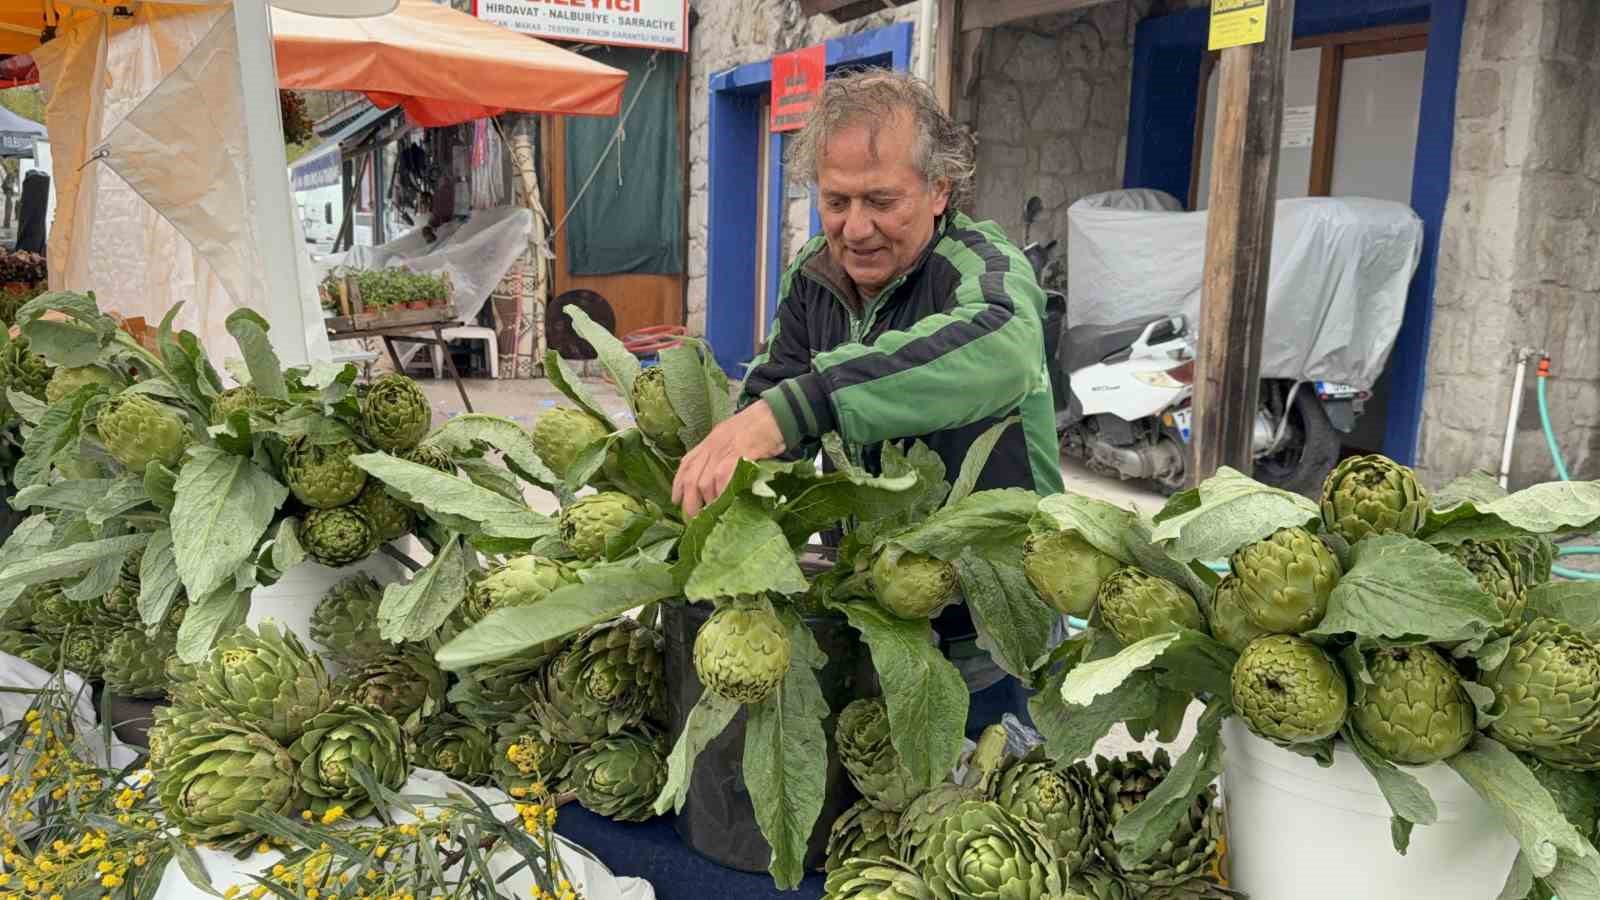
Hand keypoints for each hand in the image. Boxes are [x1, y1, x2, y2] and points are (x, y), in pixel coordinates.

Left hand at [672, 400, 786, 518]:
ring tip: (711, 515)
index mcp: (710, 440)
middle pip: (692, 478)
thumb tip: (718, 477)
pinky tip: (723, 504)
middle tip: (693, 518)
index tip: (675, 499)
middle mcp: (712, 446)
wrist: (775, 413)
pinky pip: (723, 478)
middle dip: (690, 502)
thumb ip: (724, 453)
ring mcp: (724, 450)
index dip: (678, 484)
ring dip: (707, 502)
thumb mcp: (733, 436)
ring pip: (704, 482)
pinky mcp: (738, 455)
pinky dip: (720, 494)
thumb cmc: (759, 425)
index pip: (686, 463)